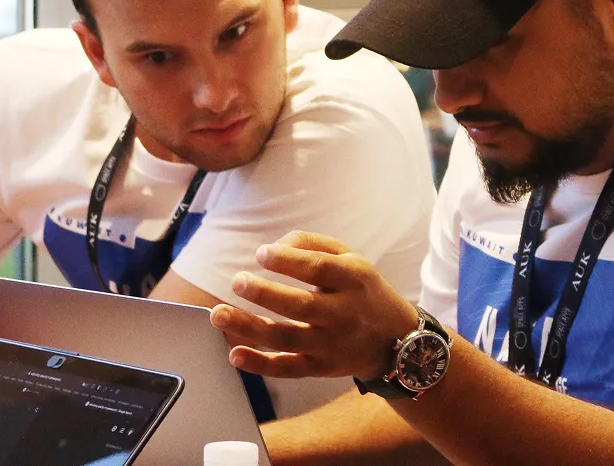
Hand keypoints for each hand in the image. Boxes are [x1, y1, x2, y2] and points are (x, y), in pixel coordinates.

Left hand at [209, 231, 418, 380]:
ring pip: (288, 338)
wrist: (395, 340)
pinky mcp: (322, 367)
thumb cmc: (362, 290)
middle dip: (265, 294)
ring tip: (218, 315)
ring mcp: (332, 344)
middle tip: (237, 282)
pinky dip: (261, 364)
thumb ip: (312, 244)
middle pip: (301, 306)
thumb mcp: (350, 258)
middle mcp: (344, 314)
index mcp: (353, 279)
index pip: (319, 269)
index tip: (261, 254)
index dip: (288, 260)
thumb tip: (273, 247)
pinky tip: (235, 354)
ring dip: (250, 328)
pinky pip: (289, 368)